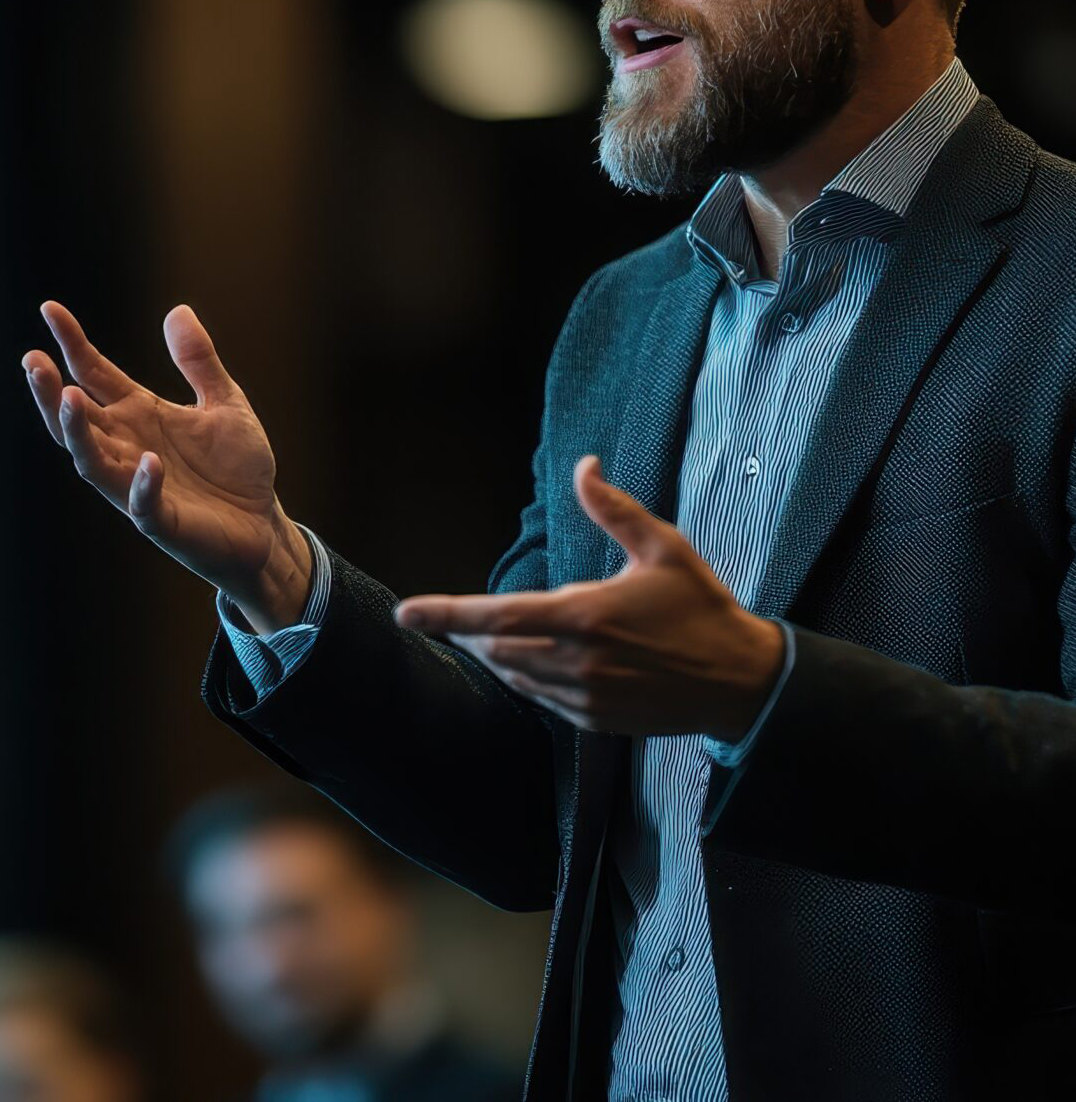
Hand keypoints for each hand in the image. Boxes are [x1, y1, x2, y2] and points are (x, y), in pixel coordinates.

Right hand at [22, 301, 310, 632]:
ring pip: (93, 461)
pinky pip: (143, 505)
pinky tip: (148, 461)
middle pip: (77, 418)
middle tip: (33, 360)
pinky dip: (142, 484)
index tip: (50, 308)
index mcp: (139, 414)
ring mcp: (140, 485)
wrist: (262, 524)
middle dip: (52, 391)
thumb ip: (200, 361)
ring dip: (78, 432)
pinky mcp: (163, 521)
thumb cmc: (237, 467)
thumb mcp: (225, 402)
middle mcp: (129, 447)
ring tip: (68, 397)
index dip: (72, 343)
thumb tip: (177, 310)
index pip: (95, 373)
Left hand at [394, 455, 785, 735]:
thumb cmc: (701, 607)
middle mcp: (577, 662)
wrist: (739, 680)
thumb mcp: (662, 547)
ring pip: (514, 676)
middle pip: (495, 648)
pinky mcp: (595, 721)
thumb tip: (583, 465)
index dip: (445, 614)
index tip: (405, 614)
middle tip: (458, 617)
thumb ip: (613, 509)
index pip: (496, 615)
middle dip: (470, 631)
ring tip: (491, 633)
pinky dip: (527, 677)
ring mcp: (585, 697)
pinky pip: (542, 699)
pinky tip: (537, 660)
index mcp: (586, 616)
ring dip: (496, 654)